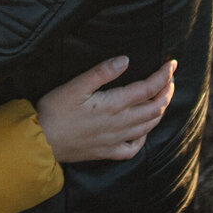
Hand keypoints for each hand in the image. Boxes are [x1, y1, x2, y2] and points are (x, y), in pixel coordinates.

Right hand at [35, 57, 175, 163]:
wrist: (41, 142)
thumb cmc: (55, 110)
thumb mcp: (75, 85)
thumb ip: (102, 72)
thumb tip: (126, 60)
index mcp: (114, 105)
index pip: (148, 88)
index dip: (163, 76)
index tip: (171, 64)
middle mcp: (120, 124)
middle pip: (154, 108)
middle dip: (166, 91)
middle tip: (170, 78)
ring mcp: (115, 140)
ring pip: (148, 126)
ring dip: (160, 110)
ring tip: (163, 98)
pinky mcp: (107, 152)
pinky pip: (133, 148)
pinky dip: (143, 137)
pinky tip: (143, 130)